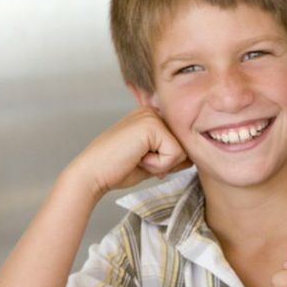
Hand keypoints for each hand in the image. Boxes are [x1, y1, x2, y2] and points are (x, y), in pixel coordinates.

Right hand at [67, 107, 191, 199]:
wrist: (93, 174)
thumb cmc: (117, 169)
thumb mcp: (153, 162)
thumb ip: (172, 157)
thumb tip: (193, 158)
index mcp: (151, 117)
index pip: (179, 143)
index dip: (168, 161)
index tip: (142, 160)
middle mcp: (152, 111)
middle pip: (184, 146)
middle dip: (166, 163)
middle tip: (139, 161)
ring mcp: (151, 116)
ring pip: (181, 151)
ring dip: (162, 165)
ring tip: (138, 159)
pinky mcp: (151, 125)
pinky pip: (174, 154)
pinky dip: (158, 165)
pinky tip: (138, 159)